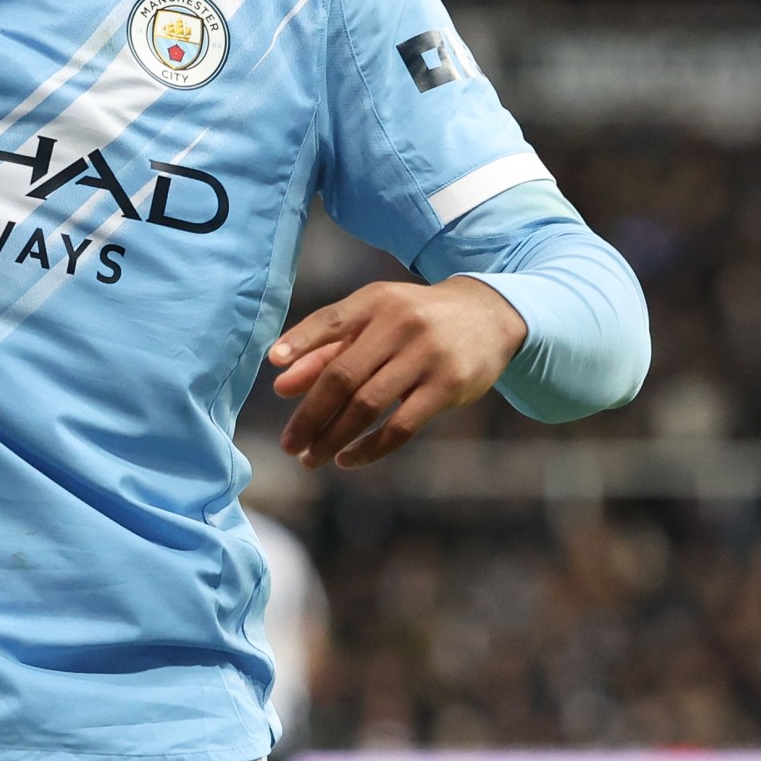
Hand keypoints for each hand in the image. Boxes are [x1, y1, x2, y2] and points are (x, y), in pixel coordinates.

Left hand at [268, 277, 526, 468]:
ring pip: (368, 405)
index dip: (300, 341)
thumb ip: (326, 349)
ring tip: (311, 457)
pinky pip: (402, 426)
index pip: (330, 320)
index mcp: (375, 302)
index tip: (273, 363)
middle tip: (288, 444)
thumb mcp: (374, 321)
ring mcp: (426, 356)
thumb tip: (281, 385)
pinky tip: (348, 459)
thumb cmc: (414, 321)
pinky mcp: (448, 386)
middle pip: (343, 375)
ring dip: (334, 436)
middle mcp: (399, 324)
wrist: (488, 316)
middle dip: (310, 414)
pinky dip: (370, 447)